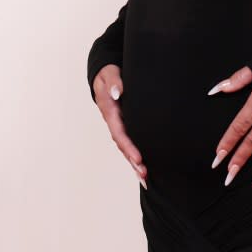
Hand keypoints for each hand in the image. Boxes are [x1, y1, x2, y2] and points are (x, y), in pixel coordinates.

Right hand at [92, 64, 147, 188]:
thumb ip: (113, 81)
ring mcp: (118, 123)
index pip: (119, 132)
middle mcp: (113, 121)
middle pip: (122, 144)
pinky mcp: (125, 123)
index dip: (128, 146)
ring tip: (145, 178)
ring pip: (126, 146)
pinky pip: (130, 140)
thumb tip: (117, 92)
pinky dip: (136, 155)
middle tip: (144, 175)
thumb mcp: (109, 72)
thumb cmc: (109, 72)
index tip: (139, 158)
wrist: (105, 72)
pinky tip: (144, 167)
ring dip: (134, 162)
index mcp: (109, 110)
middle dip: (133, 160)